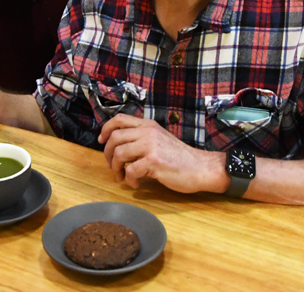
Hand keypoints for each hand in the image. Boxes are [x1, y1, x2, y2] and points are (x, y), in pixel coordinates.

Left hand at [97, 113, 218, 192]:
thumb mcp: (160, 139)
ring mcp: (150, 146)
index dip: (105, 129)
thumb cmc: (181, 158)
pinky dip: (129, 180)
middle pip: (114, 137)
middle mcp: (148, 132)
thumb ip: (142, 139)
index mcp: (148, 125)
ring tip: (121, 177)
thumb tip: (120, 148)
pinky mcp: (153, 161)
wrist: (202, 168)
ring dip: (116, 169)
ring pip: (119, 153)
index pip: (119, 119)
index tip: (101, 141)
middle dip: (107, 154)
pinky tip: (136, 184)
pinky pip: (130, 171)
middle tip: (111, 166)